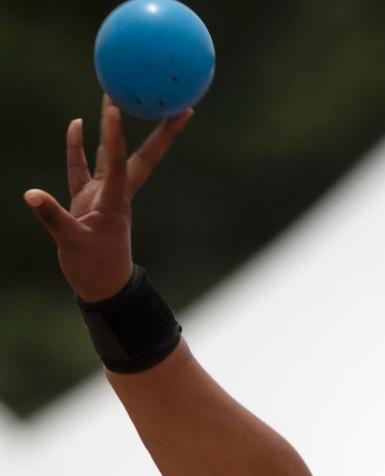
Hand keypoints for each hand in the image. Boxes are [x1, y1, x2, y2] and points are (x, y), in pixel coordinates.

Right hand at [23, 94, 192, 302]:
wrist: (103, 287)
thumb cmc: (95, 269)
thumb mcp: (72, 244)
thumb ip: (53, 217)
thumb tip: (31, 195)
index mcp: (114, 202)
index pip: (117, 161)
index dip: (116, 135)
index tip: (119, 107)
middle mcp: (114, 193)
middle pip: (138, 154)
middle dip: (155, 128)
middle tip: (170, 100)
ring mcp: (102, 194)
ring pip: (109, 154)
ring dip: (112, 127)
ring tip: (113, 96)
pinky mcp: (87, 200)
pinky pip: (82, 168)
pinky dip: (78, 146)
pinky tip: (77, 123)